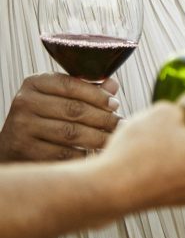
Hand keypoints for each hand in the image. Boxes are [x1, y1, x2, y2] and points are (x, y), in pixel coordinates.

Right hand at [0, 73, 120, 161]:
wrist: (11, 145)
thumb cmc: (44, 117)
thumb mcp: (59, 97)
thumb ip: (85, 90)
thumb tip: (113, 85)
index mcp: (34, 83)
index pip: (71, 85)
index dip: (97, 95)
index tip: (115, 104)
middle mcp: (25, 102)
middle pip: (74, 109)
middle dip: (103, 118)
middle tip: (121, 125)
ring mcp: (21, 127)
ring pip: (71, 133)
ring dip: (98, 138)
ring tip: (113, 139)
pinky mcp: (23, 150)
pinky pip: (62, 153)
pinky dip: (82, 154)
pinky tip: (94, 154)